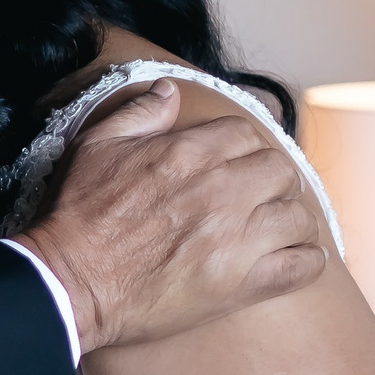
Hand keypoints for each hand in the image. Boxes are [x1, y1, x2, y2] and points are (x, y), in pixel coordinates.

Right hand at [18, 82, 327, 351]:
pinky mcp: (242, 284)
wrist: (69, 282)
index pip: (247, 135)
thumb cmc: (77, 215)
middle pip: (281, 171)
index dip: (243, 150)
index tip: (234, 167)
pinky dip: (305, 263)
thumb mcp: (96, 146)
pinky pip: (303, 266)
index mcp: (189, 153)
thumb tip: (169, 91)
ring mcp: (236, 239)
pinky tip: (291, 261)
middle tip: (255, 199)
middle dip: (271, 183)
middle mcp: (221, 191)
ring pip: (299, 216)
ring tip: (273, 232)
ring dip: (289, 222)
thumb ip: (140, 112)